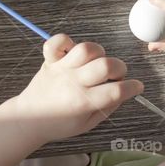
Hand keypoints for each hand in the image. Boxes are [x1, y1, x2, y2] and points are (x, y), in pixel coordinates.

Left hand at [12, 34, 142, 142]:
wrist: (28, 119)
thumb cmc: (59, 124)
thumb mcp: (87, 124)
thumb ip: (107, 107)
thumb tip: (124, 91)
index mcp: (83, 102)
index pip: (116, 91)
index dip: (132, 87)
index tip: (136, 86)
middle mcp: (73, 83)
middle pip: (105, 65)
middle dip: (120, 68)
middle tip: (115, 76)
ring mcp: (61, 69)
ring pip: (86, 49)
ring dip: (98, 53)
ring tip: (96, 63)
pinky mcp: (50, 60)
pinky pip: (58, 41)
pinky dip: (67, 41)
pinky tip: (72, 52)